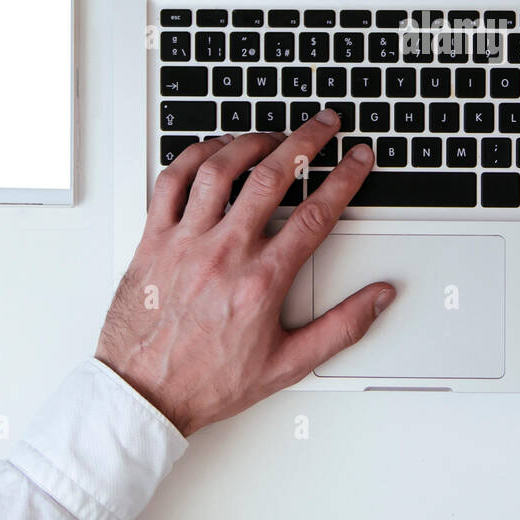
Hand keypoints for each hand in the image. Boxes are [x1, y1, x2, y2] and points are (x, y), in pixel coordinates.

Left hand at [95, 109, 393, 435]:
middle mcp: (224, 253)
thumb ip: (341, 327)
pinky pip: (171, 182)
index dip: (345, 178)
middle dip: (307, 141)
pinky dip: (194, 157)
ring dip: (251, 142)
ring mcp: (185, 241)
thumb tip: (378, 299)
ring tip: (272, 135)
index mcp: (261, 280)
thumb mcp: (288, 364)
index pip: (316, 214)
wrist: (142, 395)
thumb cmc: (207, 382)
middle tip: (325, 124)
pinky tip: (212, 150)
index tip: (358, 159)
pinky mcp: (153, 240)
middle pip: (273, 176)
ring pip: (220, 169)